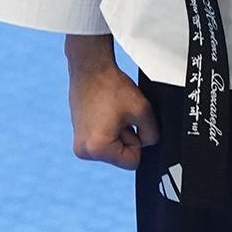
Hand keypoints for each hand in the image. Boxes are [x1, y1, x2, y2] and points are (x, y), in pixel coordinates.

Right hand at [65, 33, 158, 170]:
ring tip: (112, 112)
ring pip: (113, 148)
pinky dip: (110, 128)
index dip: (139, 142)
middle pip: (121, 156)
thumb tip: (149, 143)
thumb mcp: (142, 111)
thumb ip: (152, 133)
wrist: (91, 69)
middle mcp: (84, 152)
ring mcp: (79, 144)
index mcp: (97, 149)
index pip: (132, 162)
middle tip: (120, 115)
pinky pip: (103, 140)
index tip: (131, 124)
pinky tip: (106, 112)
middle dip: (127, 136)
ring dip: (119, 132)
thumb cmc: (112, 87)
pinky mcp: (79, 136)